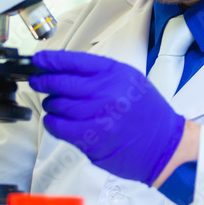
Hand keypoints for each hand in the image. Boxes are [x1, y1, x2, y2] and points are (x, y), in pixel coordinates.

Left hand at [29, 50, 184, 185]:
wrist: (166, 144)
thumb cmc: (148, 113)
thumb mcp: (130, 80)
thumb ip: (102, 74)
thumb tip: (67, 70)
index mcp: (116, 73)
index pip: (74, 61)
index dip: (52, 60)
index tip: (39, 61)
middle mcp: (107, 92)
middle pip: (61, 82)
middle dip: (44, 81)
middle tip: (37, 81)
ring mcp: (99, 116)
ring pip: (58, 105)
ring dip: (50, 104)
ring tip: (53, 104)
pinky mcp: (92, 138)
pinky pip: (60, 127)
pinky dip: (52, 123)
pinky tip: (55, 120)